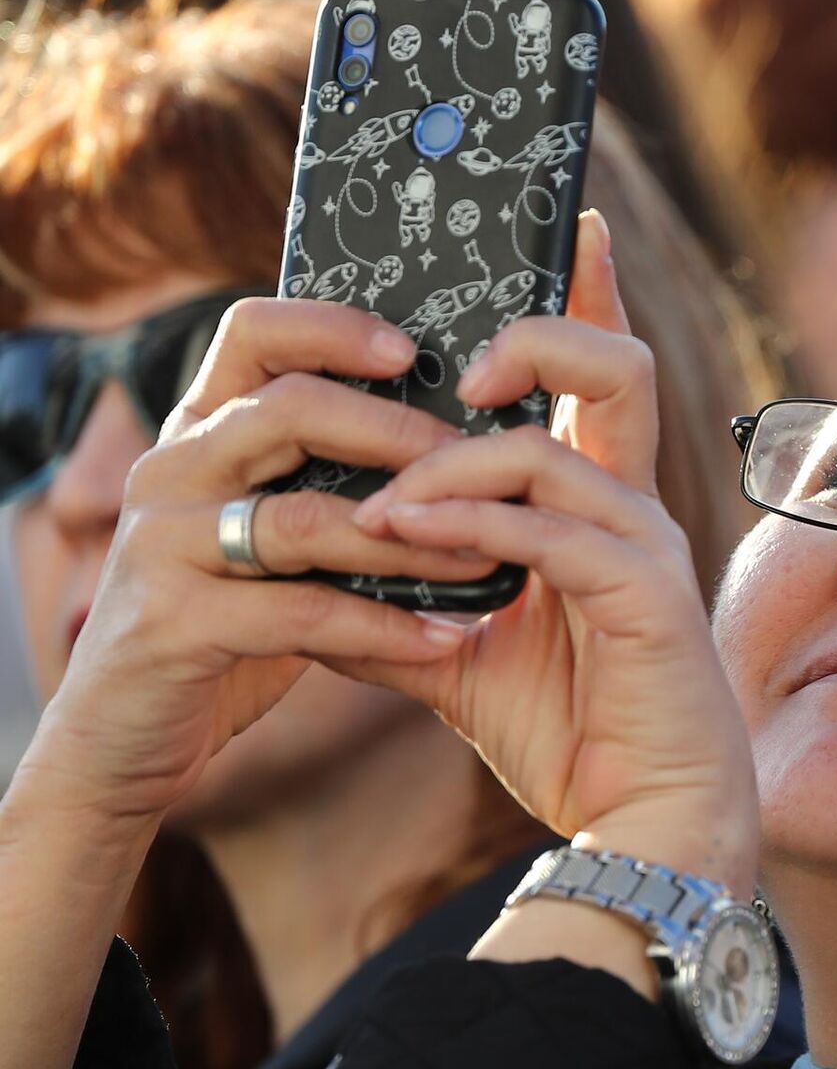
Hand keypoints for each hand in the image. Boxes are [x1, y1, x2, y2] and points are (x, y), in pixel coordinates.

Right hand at [19, 299, 482, 831]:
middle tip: (480, 462)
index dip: (333, 328)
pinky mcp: (171, 622)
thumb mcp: (271, 546)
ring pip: (303, 518)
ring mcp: (163, 544)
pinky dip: (381, 627)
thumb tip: (457, 462)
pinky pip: (299, 613)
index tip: (414, 349)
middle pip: (288, 410)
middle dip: (397, 433)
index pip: (254, 334)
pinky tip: (444, 639)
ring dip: (408, 537)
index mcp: (199, 435)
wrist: (119, 740)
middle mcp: (171, 471)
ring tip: (486, 557)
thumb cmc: (223, 632)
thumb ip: (329, 492)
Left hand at [345, 212, 756, 889]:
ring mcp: (646, 549)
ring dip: (453, 464)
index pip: (597, 377)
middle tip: (457, 365)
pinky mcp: (644, 599)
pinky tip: (409, 540)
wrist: (641, 821)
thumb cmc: (569, 734)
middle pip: (616, 366)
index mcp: (601, 507)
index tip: (567, 221)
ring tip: (382, 509)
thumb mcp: (460, 652)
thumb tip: (307, 564)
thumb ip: (400, 597)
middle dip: (537, 331)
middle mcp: (634, 510)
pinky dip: (472, 528)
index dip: (584, 293)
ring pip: (555, 448)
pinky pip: (551, 533)